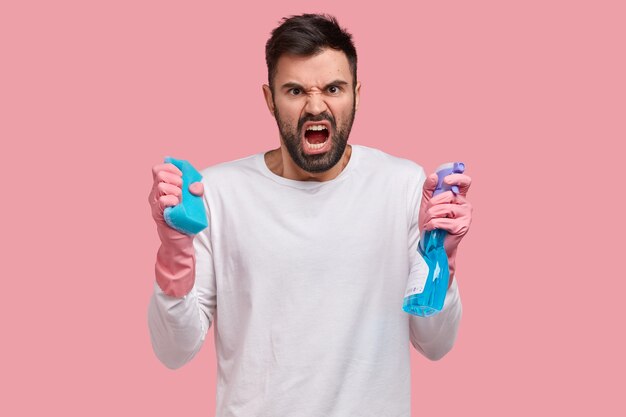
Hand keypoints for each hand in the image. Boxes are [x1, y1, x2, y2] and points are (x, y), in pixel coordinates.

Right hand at [148, 162, 203, 296]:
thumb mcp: (194, 200)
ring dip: (175, 189)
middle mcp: (155, 193)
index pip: (159, 168)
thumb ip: (196, 189)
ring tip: (180, 199)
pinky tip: (177, 204)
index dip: (171, 168)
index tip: (182, 176)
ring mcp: (155, 203)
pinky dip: (172, 199)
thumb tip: (195, 185)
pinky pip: (162, 200)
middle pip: (159, 174)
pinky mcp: (157, 213)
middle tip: (182, 189)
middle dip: (175, 178)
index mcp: (162, 187)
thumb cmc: (187, 218)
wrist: (183, 240)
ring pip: (161, 185)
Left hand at [418, 172, 471, 280]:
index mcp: (459, 197)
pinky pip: (442, 220)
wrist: (432, 245)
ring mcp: (466, 216)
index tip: (445, 181)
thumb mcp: (427, 204)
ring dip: (431, 216)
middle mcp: (465, 205)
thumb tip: (433, 176)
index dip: (457, 178)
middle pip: (447, 195)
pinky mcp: (462, 227)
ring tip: (430, 223)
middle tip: (429, 214)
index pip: (465, 182)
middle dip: (432, 204)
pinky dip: (432, 225)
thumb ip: (429, 189)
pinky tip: (432, 229)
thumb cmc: (431, 224)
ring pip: (443, 208)